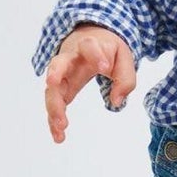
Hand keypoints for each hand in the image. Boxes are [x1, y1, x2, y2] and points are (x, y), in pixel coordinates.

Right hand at [44, 25, 134, 142]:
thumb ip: (125, 78)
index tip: (104, 67)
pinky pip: (54, 104)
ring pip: (52, 88)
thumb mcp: (123, 58)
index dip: (95, 54)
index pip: (89, 46)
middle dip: (55, 73)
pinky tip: (58, 136)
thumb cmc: (107, 50)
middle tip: (53, 83)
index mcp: (88, 46)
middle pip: (58, 64)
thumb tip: (116, 101)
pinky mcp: (60, 89)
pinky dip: (54, 121)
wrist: (90, 39)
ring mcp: (61, 74)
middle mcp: (70, 59)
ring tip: (61, 125)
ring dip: (54, 106)